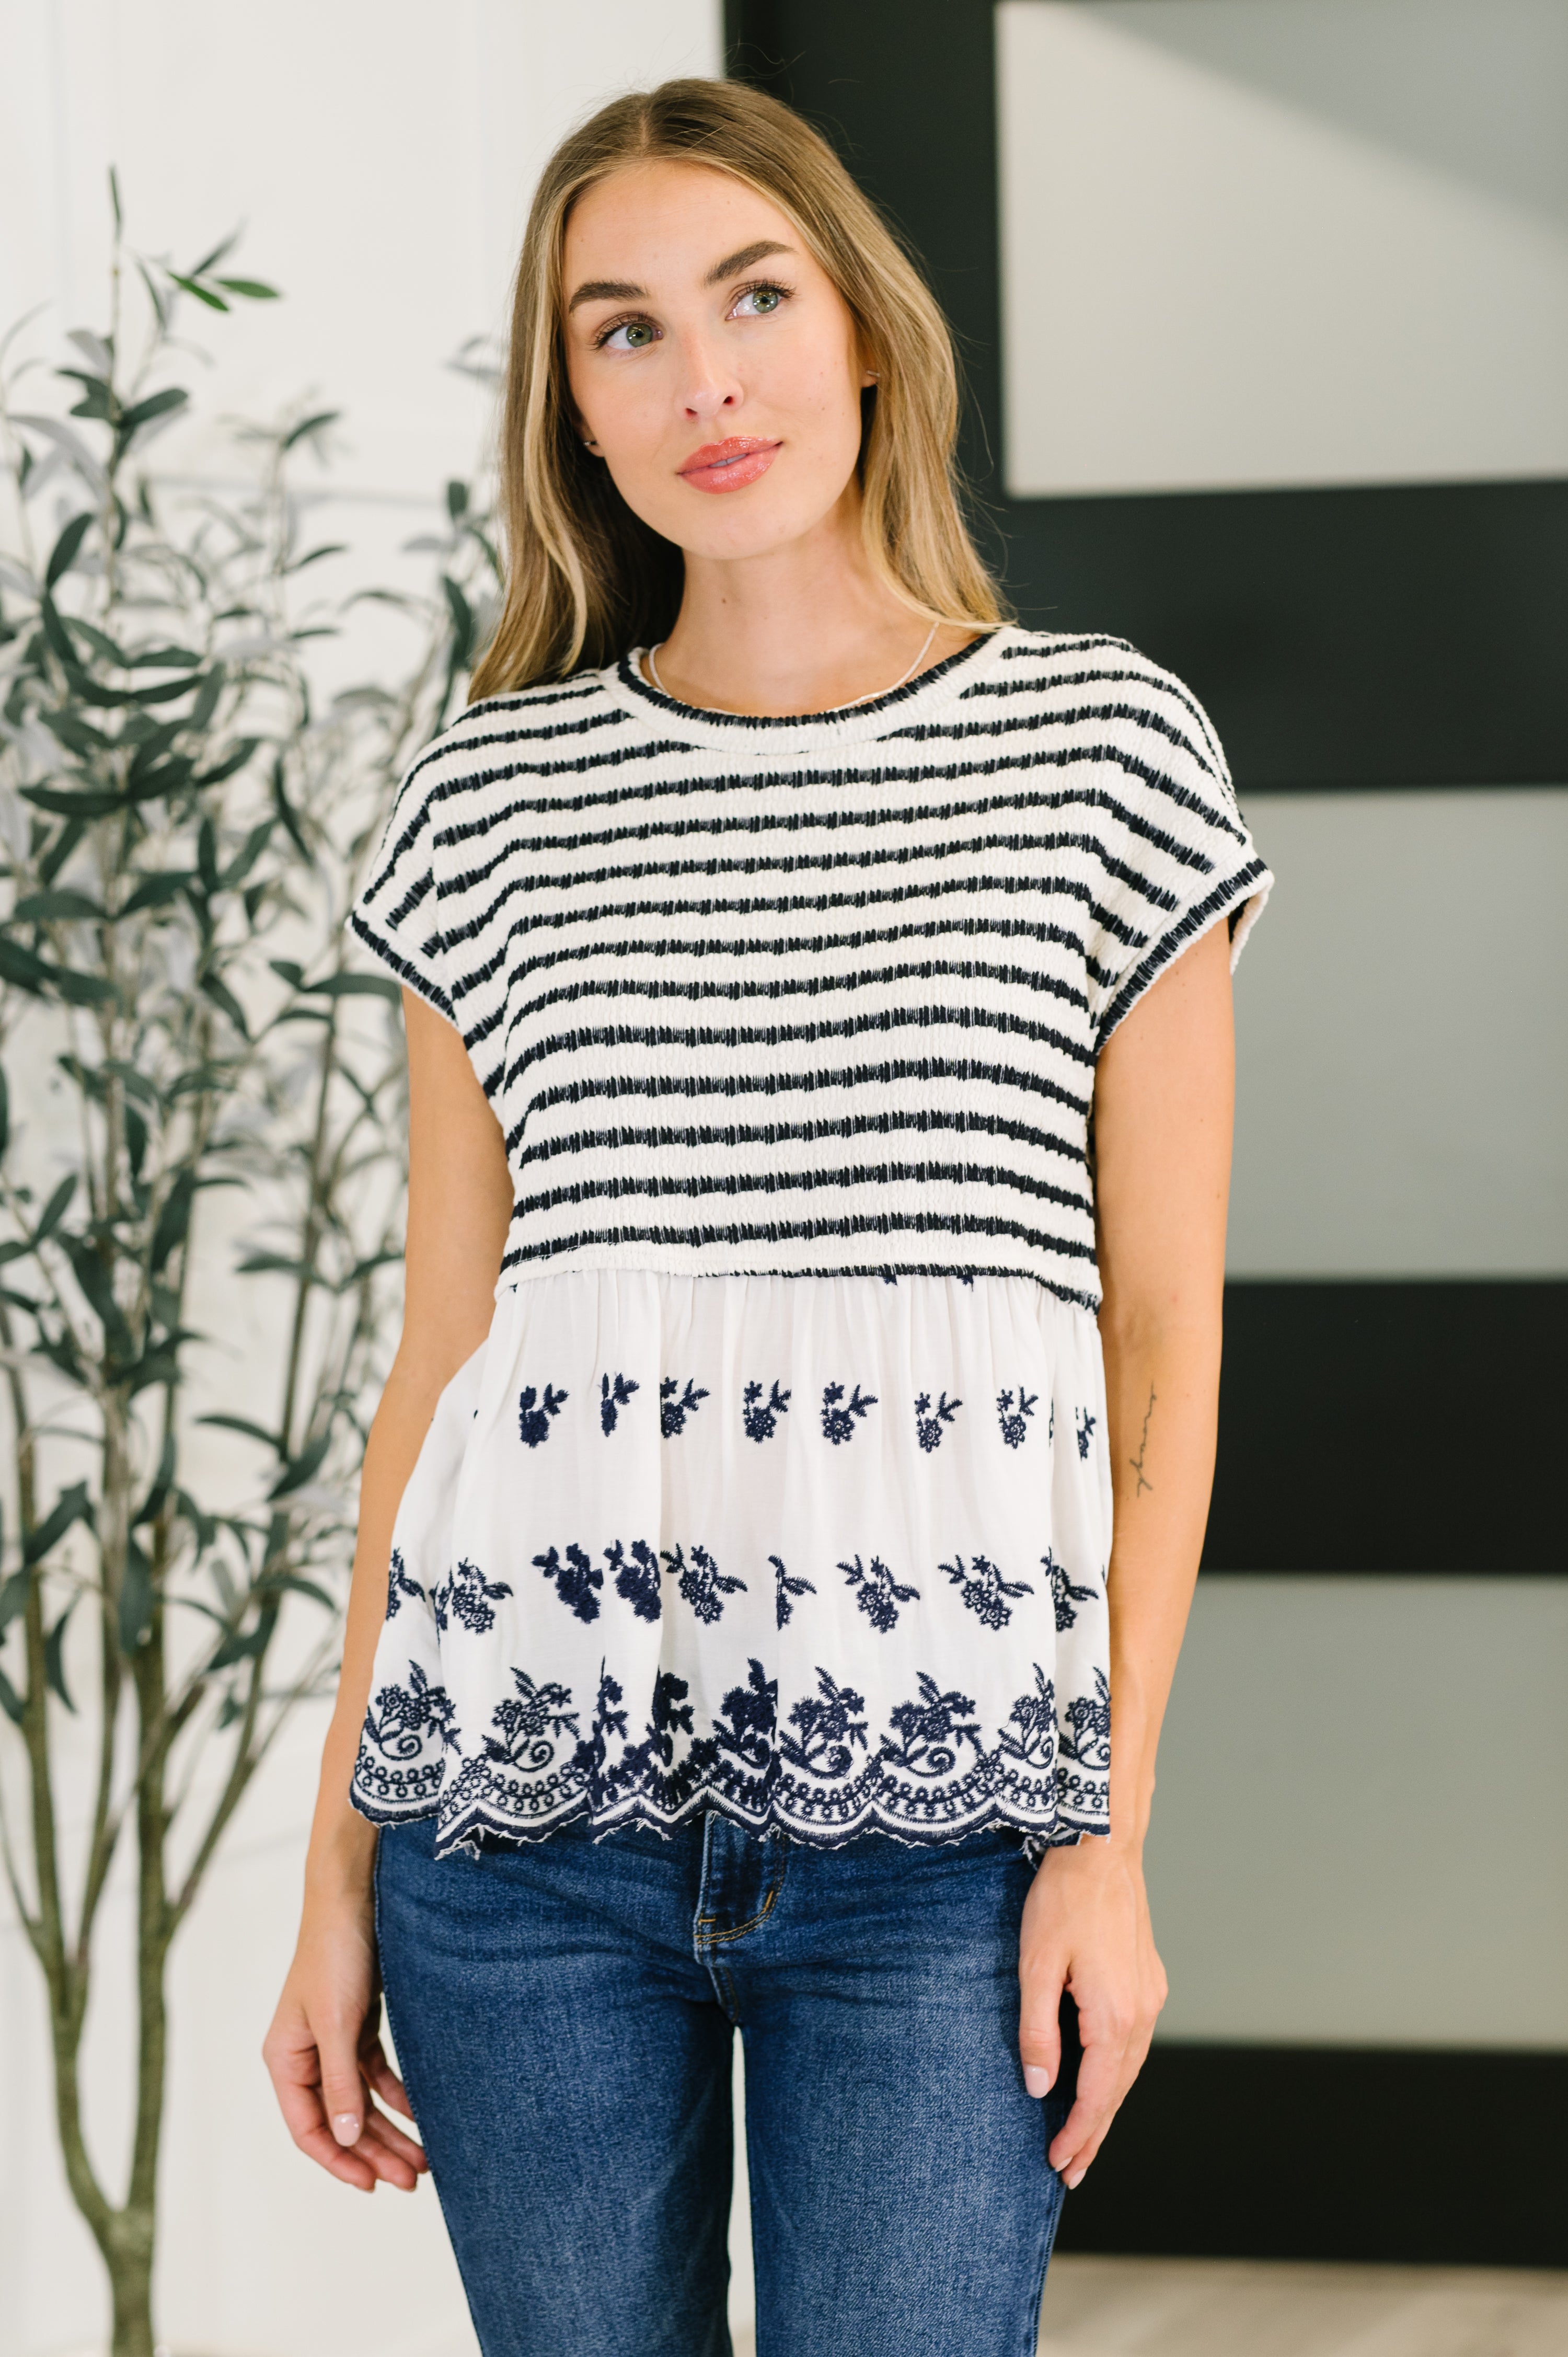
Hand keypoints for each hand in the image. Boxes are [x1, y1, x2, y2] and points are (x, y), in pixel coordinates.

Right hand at [263, 1877, 428, 2192]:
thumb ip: (339, 2082)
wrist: (355, 1897)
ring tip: (424, 2158)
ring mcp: (332, 2041)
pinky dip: (397, 2095)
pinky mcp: (357, 2025)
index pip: (309, 2128)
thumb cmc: (335, 1955)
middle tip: (413, 2179)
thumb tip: (343, 2139)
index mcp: (286, 2060)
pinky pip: (376, 2074)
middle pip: (340, 2120)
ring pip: (361, 2101)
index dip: (338, 2160)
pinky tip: (422, 2113)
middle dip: (374, 2152)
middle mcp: (306, 2056)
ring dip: (390, 2130)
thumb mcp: (336, 2023)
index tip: (372, 2185)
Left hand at [1017, 1836, 1166, 2187]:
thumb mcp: (1035, 1965)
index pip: (1097, 2095)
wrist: (1100, 1847)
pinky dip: (1118, 2072)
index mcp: (1115, 2015)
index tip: (1059, 2165)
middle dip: (1095, 2133)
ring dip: (1108, 2105)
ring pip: (1130, 2068)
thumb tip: (1040, 2088)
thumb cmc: (1063, 1900)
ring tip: (1084, 2138)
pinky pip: (1135, 2041)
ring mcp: (1151, 1995)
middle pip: (1119, 2090)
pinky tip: (1101, 2080)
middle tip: (1072, 2171)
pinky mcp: (1149, 1980)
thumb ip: (1038, 2031)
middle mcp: (1143, 2012)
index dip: (1078, 2134)